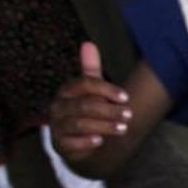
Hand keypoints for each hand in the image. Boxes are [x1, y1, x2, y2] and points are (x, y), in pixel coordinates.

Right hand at [49, 42, 131, 161]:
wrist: (78, 142)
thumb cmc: (86, 112)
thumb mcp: (90, 91)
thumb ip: (90, 70)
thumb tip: (89, 43)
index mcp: (66, 91)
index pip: (84, 84)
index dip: (105, 89)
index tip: (126, 97)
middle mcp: (59, 107)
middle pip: (84, 105)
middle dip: (109, 110)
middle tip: (130, 115)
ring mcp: (57, 126)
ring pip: (80, 124)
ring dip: (104, 126)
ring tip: (123, 129)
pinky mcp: (60, 144)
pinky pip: (72, 143)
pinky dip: (86, 142)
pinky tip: (101, 141)